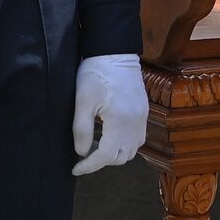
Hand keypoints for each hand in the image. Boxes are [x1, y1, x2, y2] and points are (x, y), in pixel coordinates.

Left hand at [72, 54, 148, 175]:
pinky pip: (138, 138)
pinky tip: (110, 136)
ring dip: (115, 154)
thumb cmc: (96, 73)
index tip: (75, 169)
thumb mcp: (82, 100)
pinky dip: (125, 144)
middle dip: (102, 162)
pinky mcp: (143, 110)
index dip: (89, 166)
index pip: (106, 156)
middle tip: (84, 157)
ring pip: (132, 149)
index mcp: (120, 121)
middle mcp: (136, 122)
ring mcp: (142, 116)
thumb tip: (81, 152)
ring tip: (96, 148)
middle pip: (122, 157)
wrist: (115, 51)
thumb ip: (81, 129)